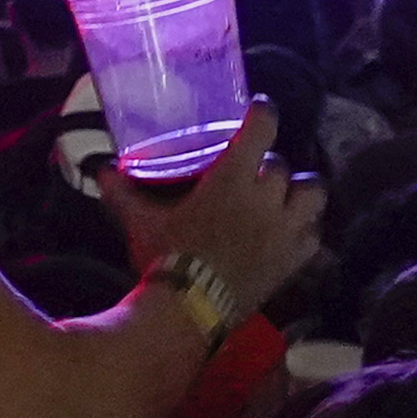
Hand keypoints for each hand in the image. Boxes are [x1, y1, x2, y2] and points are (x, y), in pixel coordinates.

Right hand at [104, 110, 322, 319]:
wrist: (191, 309)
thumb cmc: (167, 258)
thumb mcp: (142, 223)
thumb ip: (125, 194)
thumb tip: (102, 171)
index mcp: (233, 178)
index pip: (262, 128)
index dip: (263, 113)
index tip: (259, 108)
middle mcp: (267, 198)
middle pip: (282, 165)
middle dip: (268, 166)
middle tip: (253, 173)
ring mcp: (286, 229)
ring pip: (313, 193)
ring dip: (300, 191)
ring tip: (284, 198)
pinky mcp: (294, 260)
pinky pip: (314, 235)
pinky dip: (304, 230)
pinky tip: (289, 234)